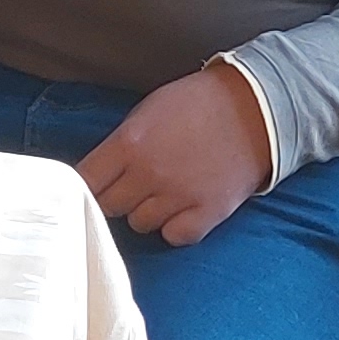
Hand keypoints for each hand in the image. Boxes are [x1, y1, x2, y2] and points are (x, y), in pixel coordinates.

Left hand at [78, 62, 274, 245]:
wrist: (254, 108)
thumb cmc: (197, 103)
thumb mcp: (146, 111)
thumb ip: (120, 144)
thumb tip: (97, 173)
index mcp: (129, 144)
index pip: (85, 181)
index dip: (84, 185)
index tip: (90, 186)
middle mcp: (149, 174)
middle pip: (108, 207)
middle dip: (115, 197)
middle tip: (131, 186)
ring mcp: (179, 196)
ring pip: (139, 224)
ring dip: (145, 212)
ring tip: (162, 192)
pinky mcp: (208, 213)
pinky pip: (174, 236)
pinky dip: (174, 227)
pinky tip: (182, 209)